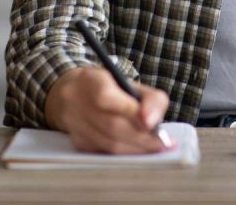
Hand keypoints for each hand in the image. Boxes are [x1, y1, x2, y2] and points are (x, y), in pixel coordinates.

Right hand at [44, 66, 171, 153]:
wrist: (71, 93)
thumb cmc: (107, 87)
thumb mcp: (129, 83)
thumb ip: (149, 99)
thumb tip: (154, 122)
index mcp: (90, 81)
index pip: (107, 98)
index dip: (130, 112)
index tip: (154, 124)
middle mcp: (76, 102)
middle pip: (111, 125)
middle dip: (142, 137)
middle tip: (164, 143)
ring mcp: (74, 124)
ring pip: (108, 143)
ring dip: (136, 148)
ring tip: (156, 148)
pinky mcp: (77, 142)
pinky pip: (104, 152)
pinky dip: (124, 154)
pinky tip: (138, 151)